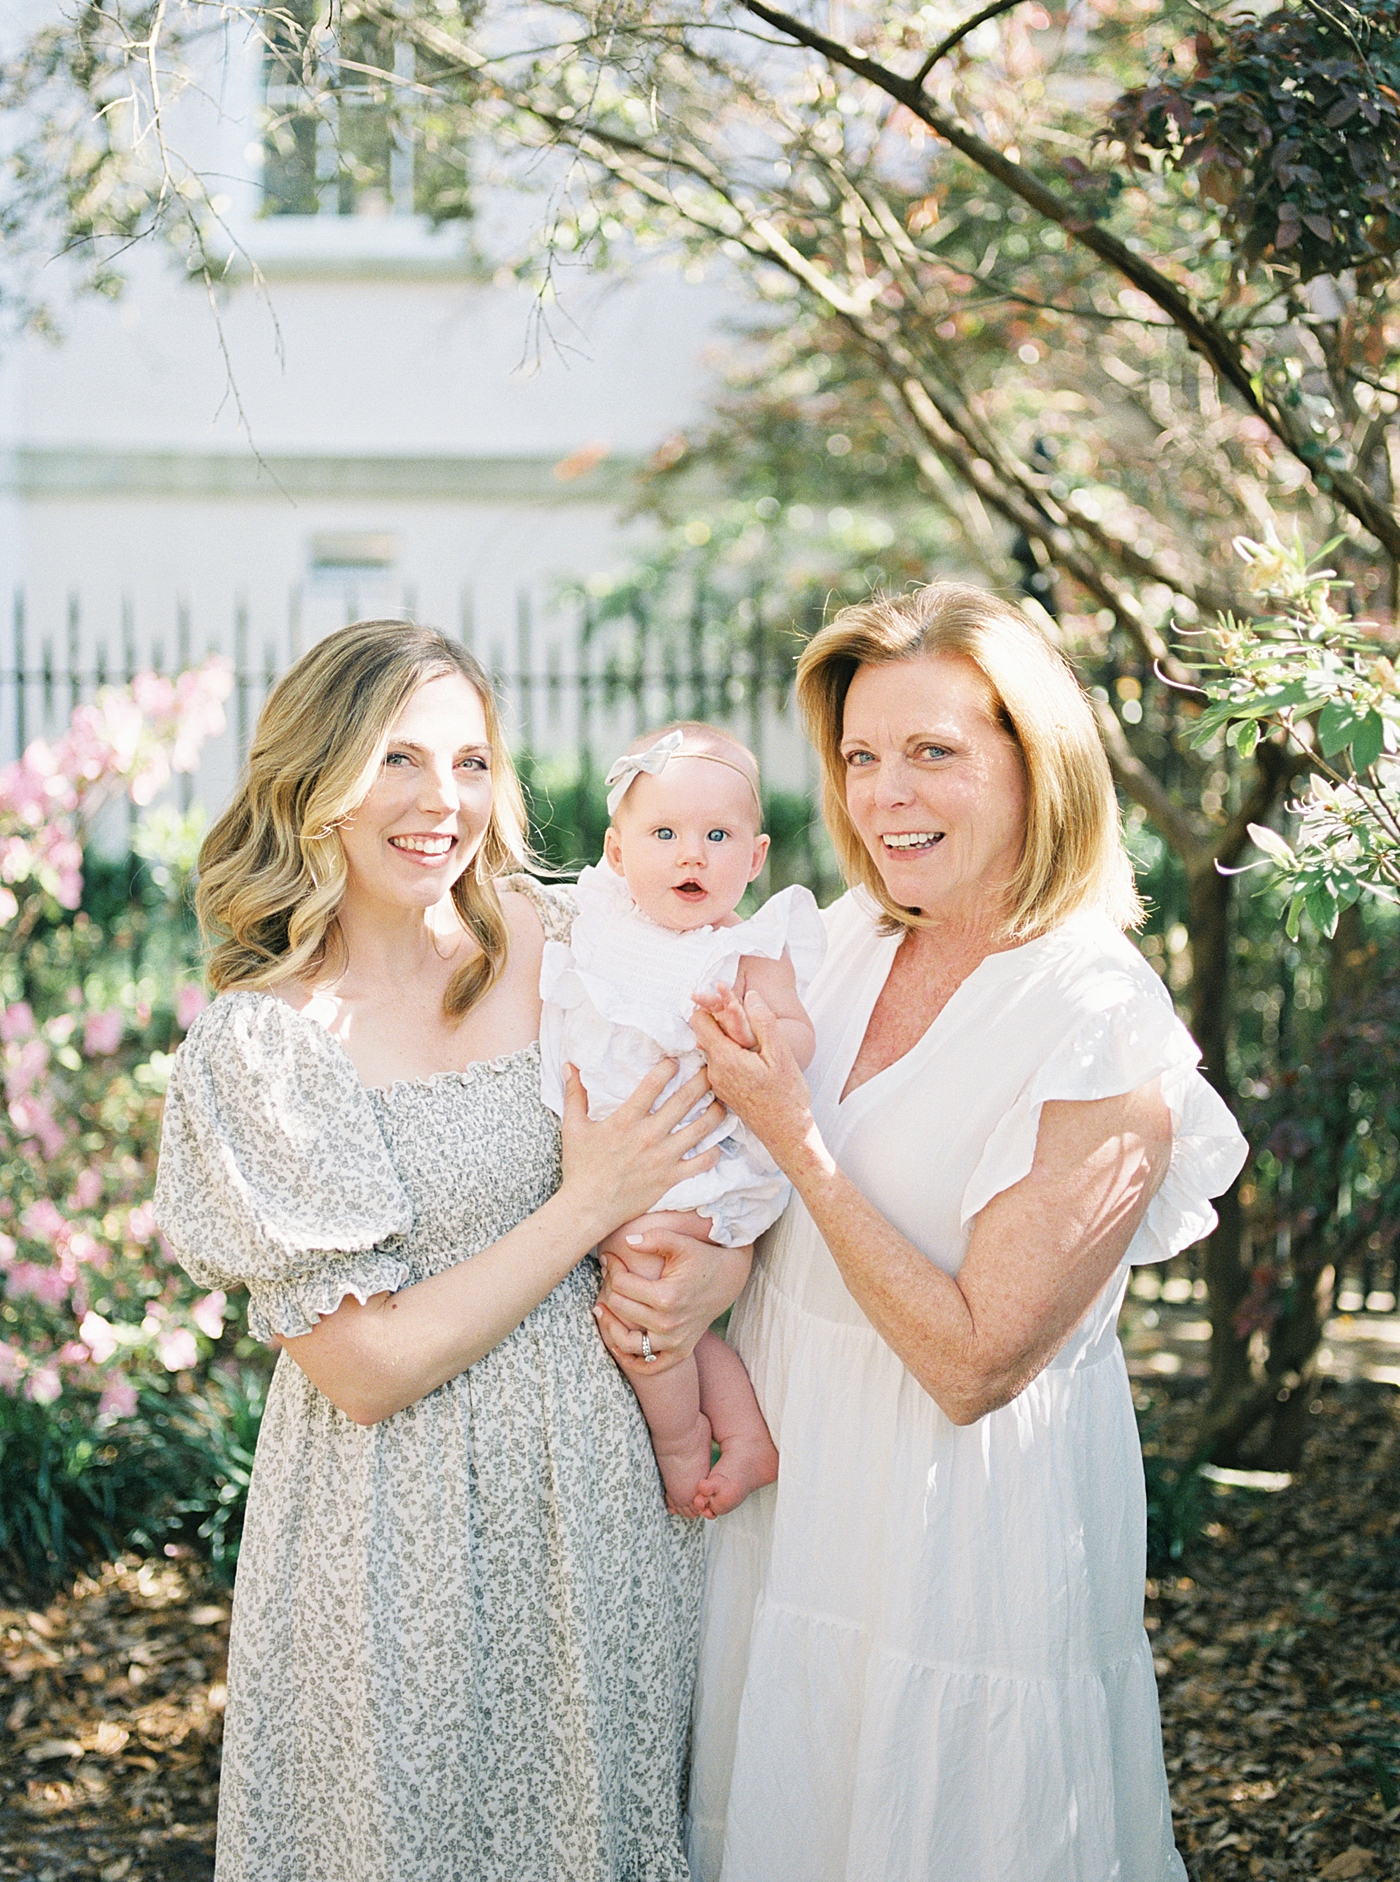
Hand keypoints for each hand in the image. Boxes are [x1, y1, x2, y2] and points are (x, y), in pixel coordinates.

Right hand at [559, 1060, 720, 1243]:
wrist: (588, 1208)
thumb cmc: (580, 1168)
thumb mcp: (573, 1128)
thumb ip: (574, 1095)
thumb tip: (570, 1065)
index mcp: (626, 1120)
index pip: (653, 1084)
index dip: (668, 1067)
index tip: (676, 1059)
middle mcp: (649, 1135)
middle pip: (684, 1100)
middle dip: (701, 1081)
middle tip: (711, 1069)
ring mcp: (663, 1157)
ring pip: (700, 1129)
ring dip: (715, 1112)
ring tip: (722, 1101)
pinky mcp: (671, 1177)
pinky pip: (701, 1163)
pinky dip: (713, 1152)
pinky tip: (717, 1144)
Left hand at [594, 1228, 751, 1371]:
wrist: (728, 1279)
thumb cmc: (702, 1258)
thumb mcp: (681, 1242)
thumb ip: (655, 1238)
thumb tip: (626, 1242)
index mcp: (666, 1296)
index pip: (622, 1285)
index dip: (612, 1268)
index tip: (609, 1258)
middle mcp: (669, 1323)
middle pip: (620, 1309)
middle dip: (608, 1290)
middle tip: (606, 1277)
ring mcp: (674, 1341)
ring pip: (627, 1343)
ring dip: (609, 1327)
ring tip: (601, 1310)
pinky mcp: (680, 1351)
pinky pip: (649, 1366)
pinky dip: (629, 1359)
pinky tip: (617, 1341)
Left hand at [689, 991, 811, 1169]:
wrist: (787, 1133)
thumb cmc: (787, 1096)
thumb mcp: (780, 1054)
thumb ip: (764, 1022)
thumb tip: (751, 996)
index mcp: (724, 1058)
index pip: (699, 1020)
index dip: (713, 1006)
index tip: (730, 1002)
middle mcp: (714, 1071)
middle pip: (705, 1033)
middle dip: (722, 1021)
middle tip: (745, 1018)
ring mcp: (718, 1082)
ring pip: (714, 1048)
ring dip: (728, 1039)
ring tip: (753, 1039)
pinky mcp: (725, 1090)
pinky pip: (721, 1064)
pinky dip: (731, 1055)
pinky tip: (752, 1058)